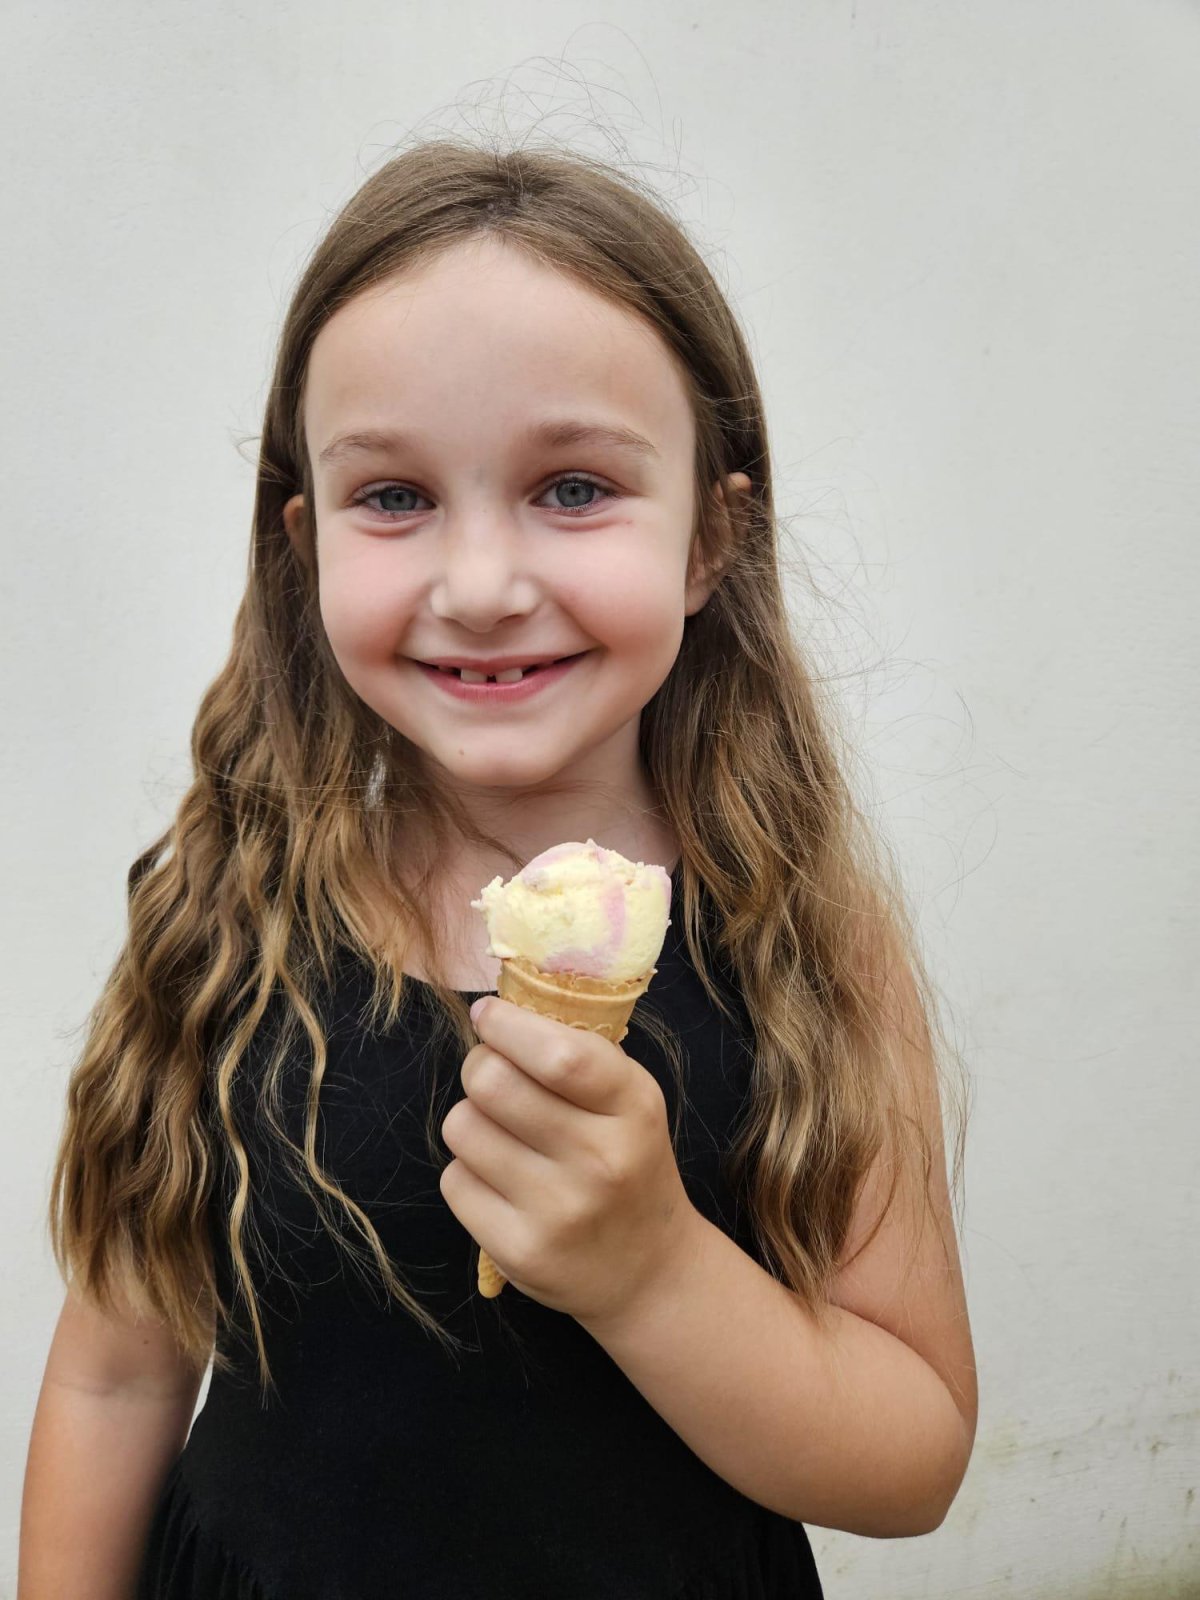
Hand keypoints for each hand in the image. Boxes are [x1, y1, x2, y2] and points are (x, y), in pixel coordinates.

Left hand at [439, 996, 702, 1326]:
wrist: (649, 1270)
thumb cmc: (628, 1165)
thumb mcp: (630, 1103)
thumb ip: (578, 1056)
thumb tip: (498, 1011)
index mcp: (633, 1108)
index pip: (559, 1054)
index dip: (509, 1026)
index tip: (488, 1015)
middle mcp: (600, 1160)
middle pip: (493, 1084)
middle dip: (480, 1066)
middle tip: (491, 1074)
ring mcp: (559, 1210)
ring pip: (462, 1128)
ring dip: (470, 1121)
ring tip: (503, 1136)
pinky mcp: (519, 1251)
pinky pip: (455, 1181)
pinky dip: (468, 1172)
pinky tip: (501, 1184)